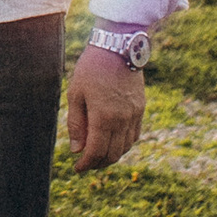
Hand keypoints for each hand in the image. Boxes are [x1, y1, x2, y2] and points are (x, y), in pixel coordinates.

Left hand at [64, 45, 144, 171]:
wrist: (118, 47)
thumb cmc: (91, 68)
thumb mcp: (76, 93)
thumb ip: (77, 124)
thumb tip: (76, 149)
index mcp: (104, 117)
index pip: (96, 152)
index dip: (86, 164)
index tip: (77, 168)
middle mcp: (122, 119)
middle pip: (112, 154)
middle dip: (98, 163)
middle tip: (86, 164)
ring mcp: (134, 115)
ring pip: (125, 147)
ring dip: (111, 156)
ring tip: (97, 155)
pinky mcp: (140, 109)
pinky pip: (134, 135)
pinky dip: (123, 144)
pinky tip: (113, 142)